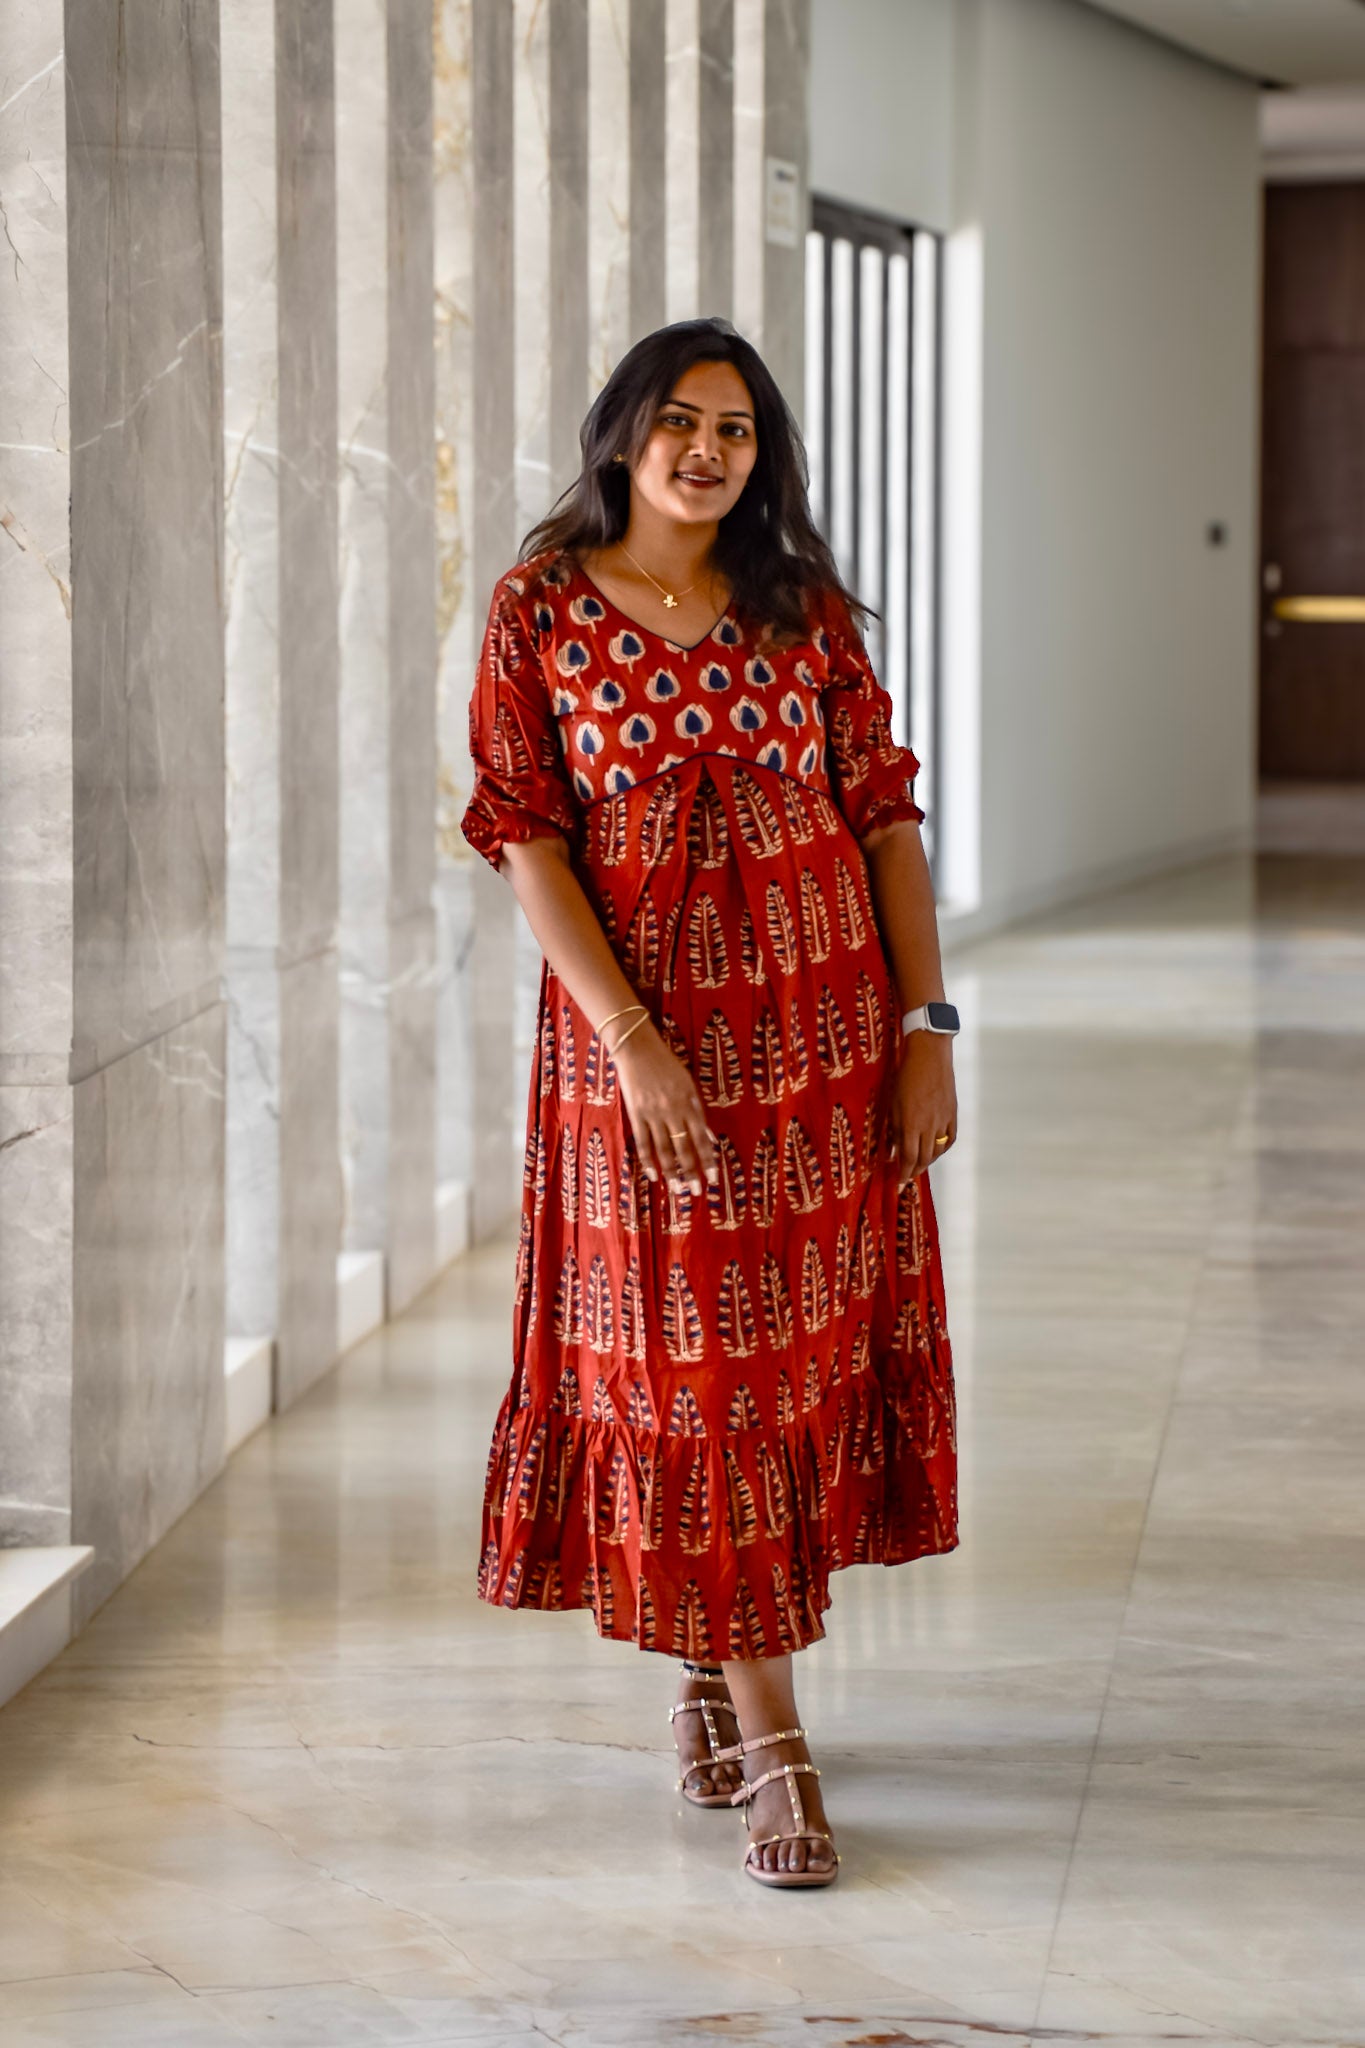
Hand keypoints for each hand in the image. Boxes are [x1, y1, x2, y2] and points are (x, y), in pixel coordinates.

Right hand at [611, 1020, 718, 1193]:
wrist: (637, 1049)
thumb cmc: (667, 1065)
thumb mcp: (688, 1084)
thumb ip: (698, 1111)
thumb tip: (709, 1137)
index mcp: (689, 1103)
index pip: (701, 1138)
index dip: (708, 1160)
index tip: (713, 1178)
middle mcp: (673, 1111)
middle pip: (684, 1148)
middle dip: (692, 1172)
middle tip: (697, 1191)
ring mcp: (653, 1114)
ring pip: (664, 1149)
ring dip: (672, 1172)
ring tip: (678, 1189)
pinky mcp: (636, 1114)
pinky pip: (643, 1142)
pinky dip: (649, 1161)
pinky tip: (654, 1176)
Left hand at [889, 1032, 956, 1183]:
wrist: (929, 1056)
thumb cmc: (905, 1077)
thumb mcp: (893, 1104)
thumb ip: (894, 1129)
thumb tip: (891, 1150)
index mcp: (911, 1124)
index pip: (908, 1158)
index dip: (903, 1173)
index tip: (898, 1183)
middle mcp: (929, 1127)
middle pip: (924, 1158)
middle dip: (914, 1171)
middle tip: (906, 1177)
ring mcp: (944, 1121)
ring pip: (937, 1151)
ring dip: (927, 1161)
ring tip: (919, 1166)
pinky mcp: (953, 1114)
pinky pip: (950, 1139)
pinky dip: (943, 1148)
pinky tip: (936, 1151)